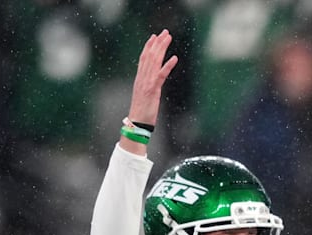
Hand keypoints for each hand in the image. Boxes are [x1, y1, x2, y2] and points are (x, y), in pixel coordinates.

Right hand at [123, 30, 177, 152]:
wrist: (137, 123)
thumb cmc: (141, 112)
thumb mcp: (144, 96)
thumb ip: (147, 87)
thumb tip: (152, 83)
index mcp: (139, 79)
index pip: (143, 58)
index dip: (148, 46)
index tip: (154, 37)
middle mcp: (142, 78)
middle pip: (149, 56)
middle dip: (158, 43)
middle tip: (165, 32)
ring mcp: (146, 83)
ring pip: (154, 61)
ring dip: (162, 49)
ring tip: (168, 38)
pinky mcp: (153, 90)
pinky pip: (161, 75)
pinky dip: (167, 65)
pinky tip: (174, 58)